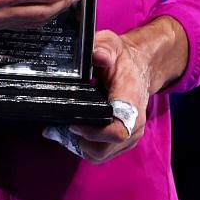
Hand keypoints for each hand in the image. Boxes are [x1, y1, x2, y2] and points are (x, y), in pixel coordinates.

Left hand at [55, 30, 157, 163]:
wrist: (141, 69)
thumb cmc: (123, 59)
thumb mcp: (112, 45)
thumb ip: (103, 47)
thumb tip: (97, 55)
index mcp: (131, 102)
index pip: (117, 130)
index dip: (92, 132)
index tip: (73, 123)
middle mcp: (134, 123)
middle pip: (103, 149)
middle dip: (78, 140)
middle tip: (59, 126)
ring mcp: (130, 135)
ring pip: (99, 154)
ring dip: (79, 144)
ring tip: (63, 128)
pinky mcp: (124, 142)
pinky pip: (101, 153)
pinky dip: (85, 146)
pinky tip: (74, 131)